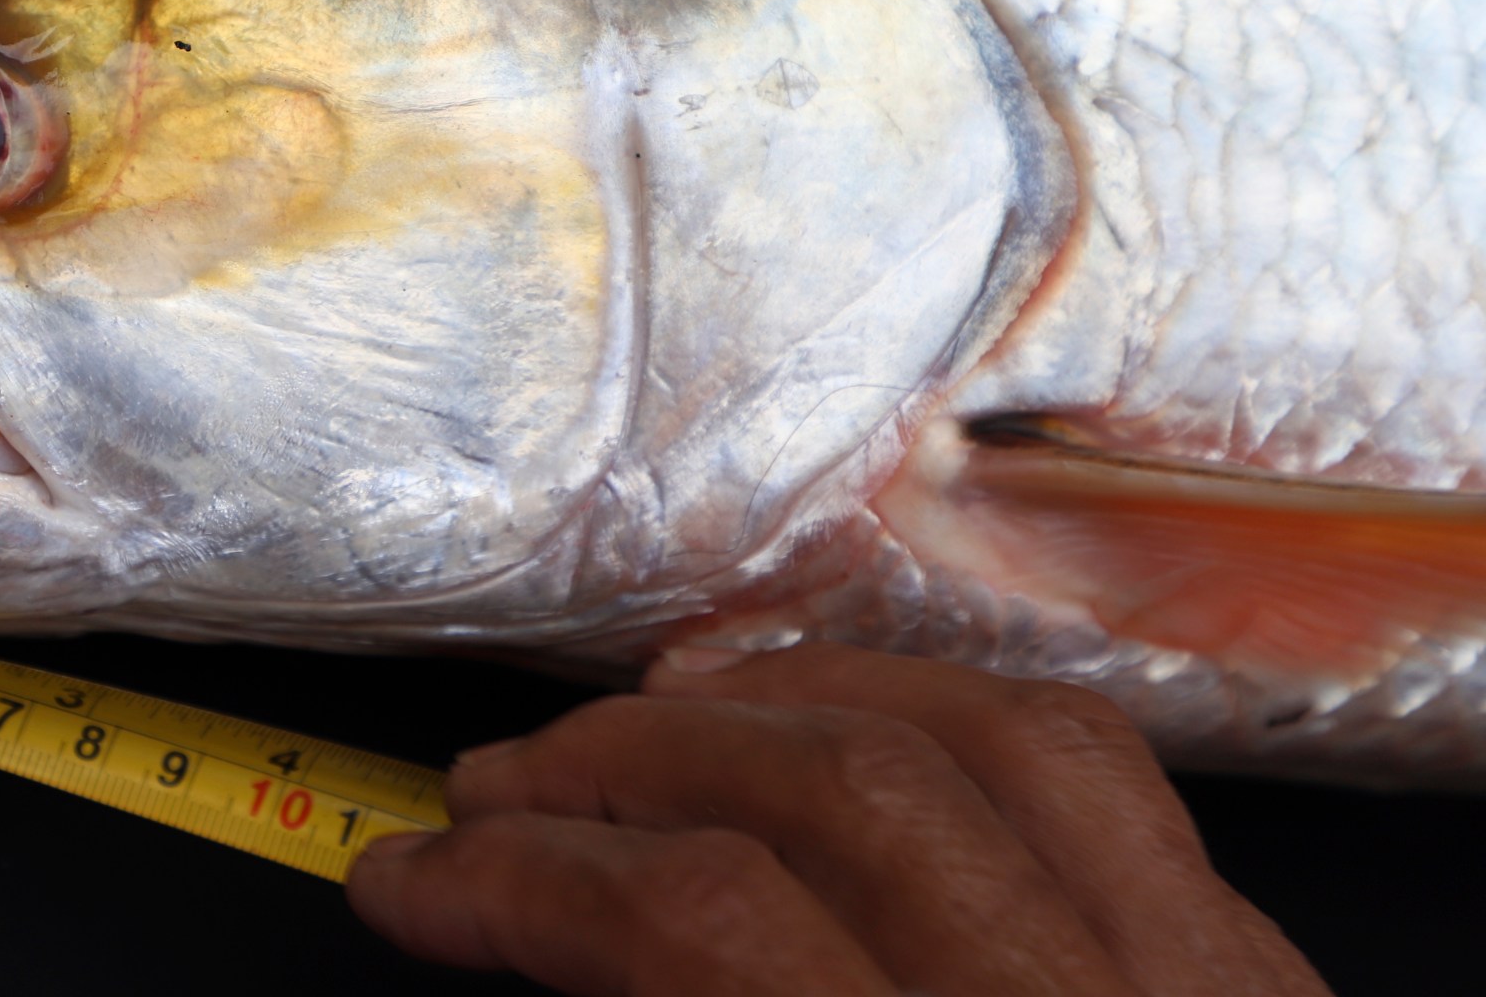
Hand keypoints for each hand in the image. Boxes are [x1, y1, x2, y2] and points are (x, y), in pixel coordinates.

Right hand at [347, 642, 1330, 995]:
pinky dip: (940, 706)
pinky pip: (1094, 768)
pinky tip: (839, 716)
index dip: (522, 883)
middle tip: (495, 798)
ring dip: (775, 702)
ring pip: (977, 738)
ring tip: (644, 723)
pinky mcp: (1250, 976)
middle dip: (616, 769)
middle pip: (830, 798)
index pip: (703, 932)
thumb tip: (544, 963)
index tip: (419, 880)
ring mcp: (1195, 993)